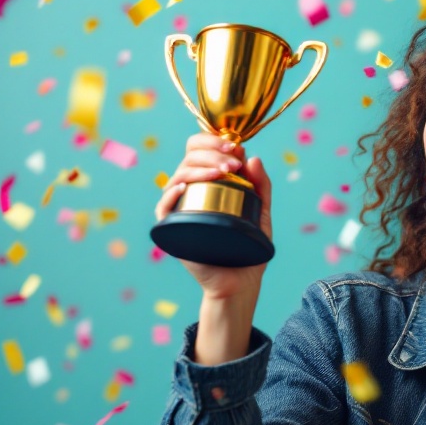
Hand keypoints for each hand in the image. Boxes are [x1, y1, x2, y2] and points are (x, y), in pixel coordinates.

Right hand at [154, 132, 272, 301]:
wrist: (241, 282)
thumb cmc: (248, 247)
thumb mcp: (261, 212)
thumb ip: (261, 186)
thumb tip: (254, 157)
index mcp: (208, 184)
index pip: (200, 151)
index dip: (214, 142)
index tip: (236, 149)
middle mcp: (191, 193)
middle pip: (189, 158)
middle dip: (211, 152)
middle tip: (233, 161)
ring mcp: (181, 210)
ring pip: (178, 176)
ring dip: (200, 168)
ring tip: (222, 171)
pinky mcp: (173, 229)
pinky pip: (164, 207)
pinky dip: (172, 192)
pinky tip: (185, 187)